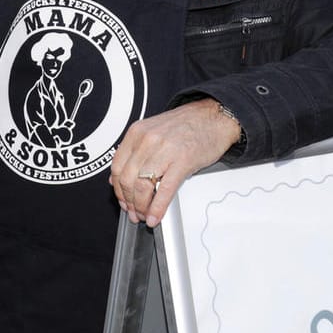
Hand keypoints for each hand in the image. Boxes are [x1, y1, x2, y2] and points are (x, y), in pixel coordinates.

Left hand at [109, 99, 242, 227]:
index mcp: (138, 132)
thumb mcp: (154, 131)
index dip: (118, 190)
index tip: (123, 200)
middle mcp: (147, 140)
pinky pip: (164, 190)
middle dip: (129, 202)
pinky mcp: (182, 161)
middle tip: (134, 212)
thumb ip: (135, 151)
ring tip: (145, 215)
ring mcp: (164, 150)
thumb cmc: (188, 124)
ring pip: (142, 187)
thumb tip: (120, 177)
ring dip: (141, 207)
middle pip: (127, 180)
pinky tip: (156, 215)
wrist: (215, 117)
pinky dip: (157, 208)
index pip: (117, 167)